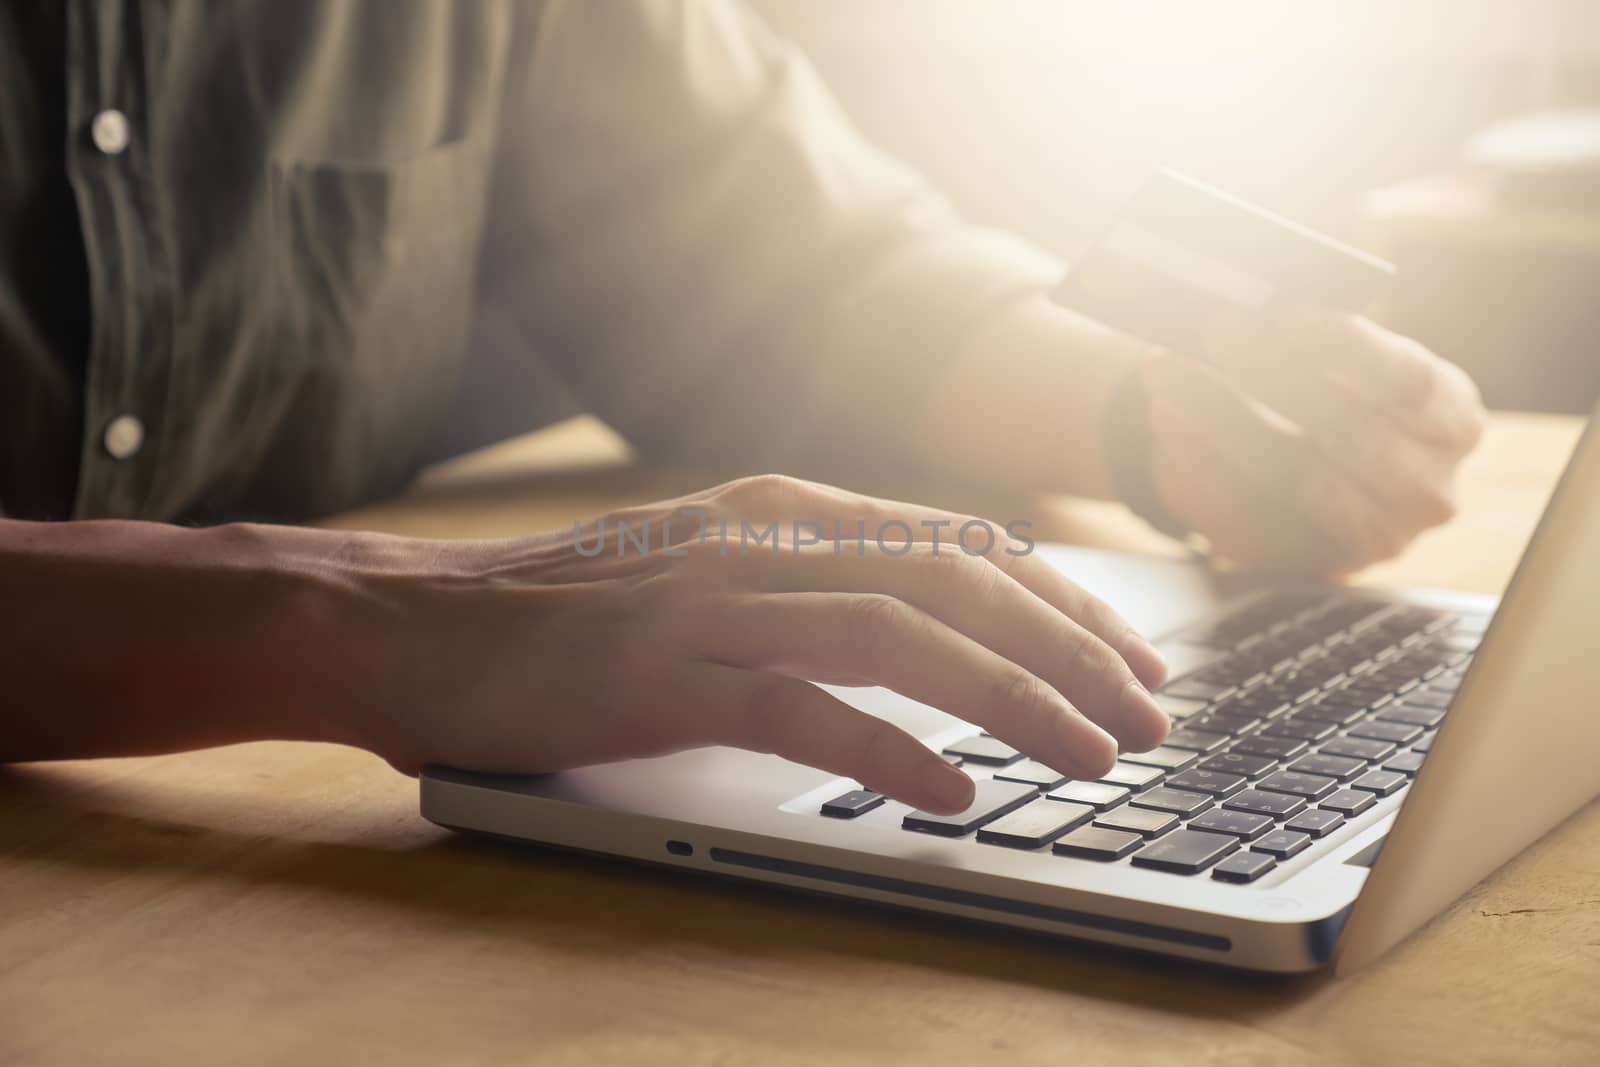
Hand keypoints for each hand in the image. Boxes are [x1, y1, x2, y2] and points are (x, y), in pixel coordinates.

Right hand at [332, 475, 1168, 812]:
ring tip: (1092, 759)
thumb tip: (928, 629)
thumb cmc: (566, 616)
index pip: (961, 544)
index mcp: (782, 508)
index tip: (1129, 657)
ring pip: (905, 637)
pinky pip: (804, 712)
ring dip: (1016, 700)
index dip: (1061, 601)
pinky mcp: (665, 676)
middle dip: (1072, 651)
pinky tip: (955, 796)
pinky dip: (891, 753)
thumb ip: (807, 586)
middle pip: (959, 584)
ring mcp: (714, 602)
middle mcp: (762, 539)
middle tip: (1148, 717)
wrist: (414, 624)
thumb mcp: (707, 575)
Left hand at [1141, 308, 1486, 575]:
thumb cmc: (1332, 392)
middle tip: (1212, 330)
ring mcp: (1371, 540)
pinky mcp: (1309, 566)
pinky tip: (1169, 427)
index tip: (1281, 311)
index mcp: (1452, 422)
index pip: (1407, 381)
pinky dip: (1200, 469)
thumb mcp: (1344, 360)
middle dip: (1269, 374)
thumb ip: (1310, 337)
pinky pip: (1248, 518)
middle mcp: (1426, 490)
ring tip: (1169, 377)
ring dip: (1219, 421)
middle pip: (1345, 431)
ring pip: (1291, 478)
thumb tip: (1248, 306)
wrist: (1319, 470)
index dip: (1344, 345)